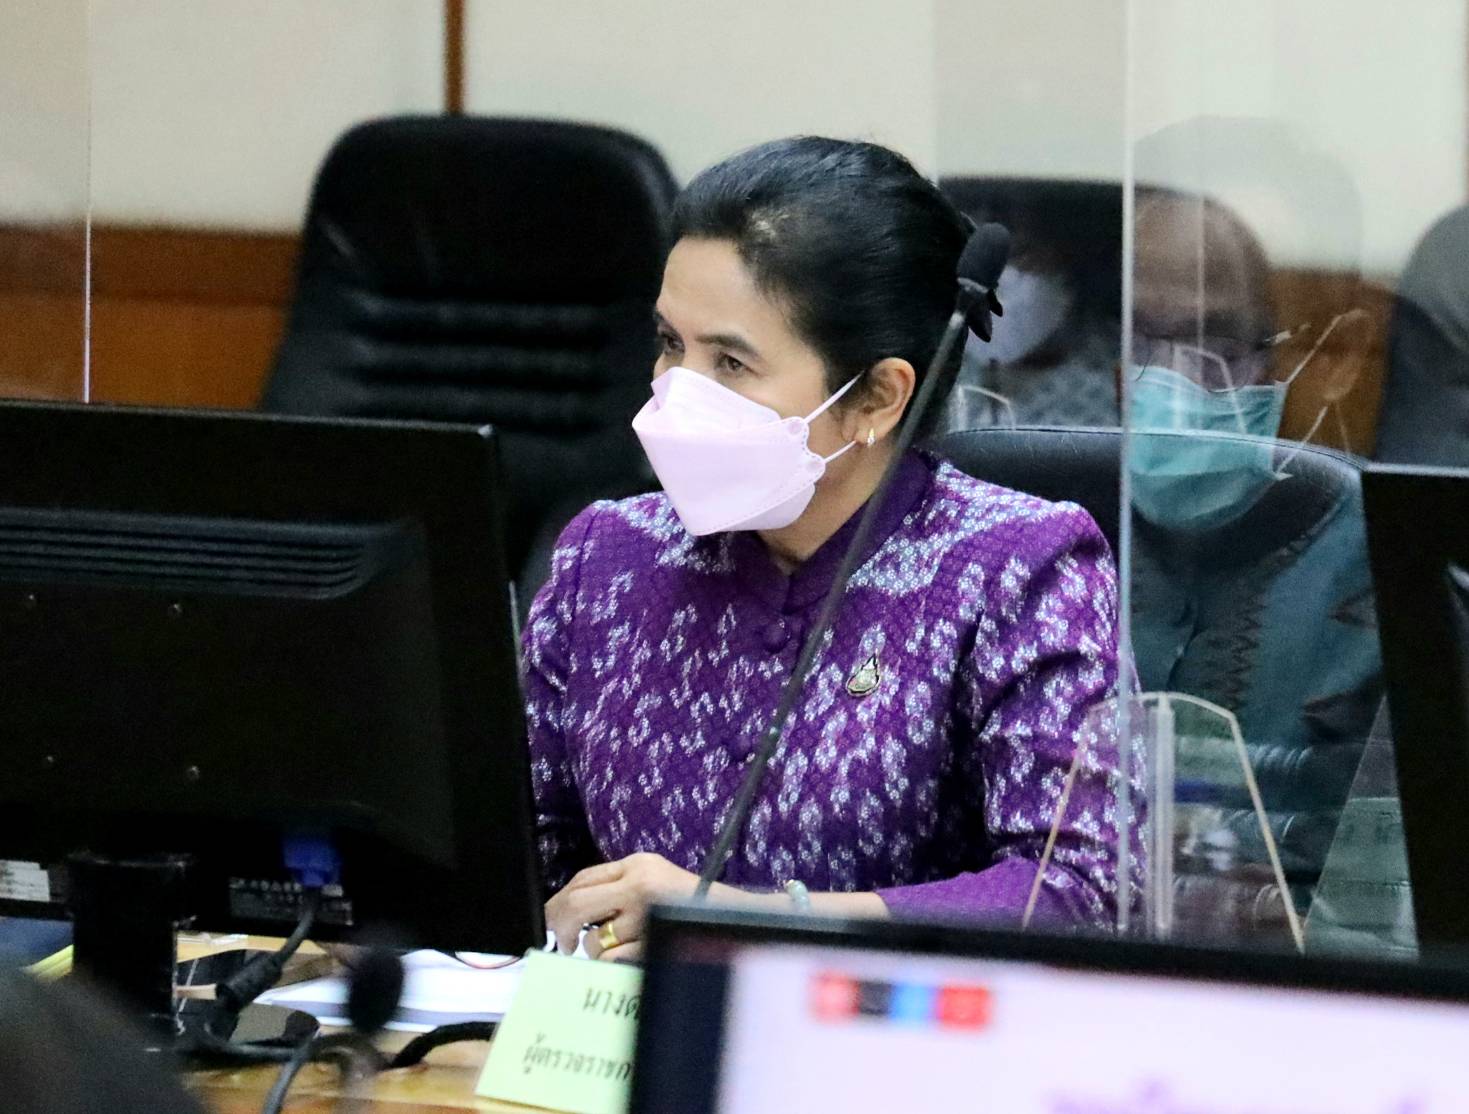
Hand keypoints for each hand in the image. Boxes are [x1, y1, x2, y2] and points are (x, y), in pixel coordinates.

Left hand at [544, 852, 703, 961]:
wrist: (735, 919)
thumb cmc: (693, 903)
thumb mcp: (655, 879)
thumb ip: (619, 887)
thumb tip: (570, 910)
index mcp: (638, 864)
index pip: (584, 877)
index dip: (560, 900)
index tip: (551, 919)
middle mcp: (640, 883)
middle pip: (578, 902)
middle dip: (561, 925)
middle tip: (561, 942)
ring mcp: (646, 913)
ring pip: (594, 938)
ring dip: (596, 950)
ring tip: (616, 949)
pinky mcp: (653, 940)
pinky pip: (613, 958)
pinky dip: (613, 962)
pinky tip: (629, 957)